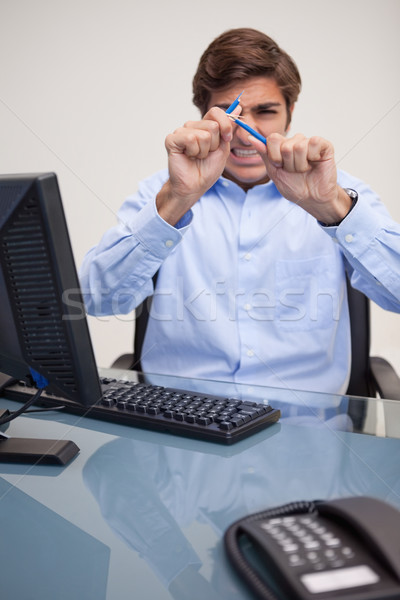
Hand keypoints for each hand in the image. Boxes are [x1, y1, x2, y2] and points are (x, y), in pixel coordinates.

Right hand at [156, 107, 236, 224]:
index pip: (216, 111)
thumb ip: (229, 128)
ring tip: (196, 157)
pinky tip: (188, 157)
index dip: (225, 125)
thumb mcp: (224, 147)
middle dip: (214, 145)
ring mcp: (181, 132)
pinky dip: (193, 151)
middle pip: (212, 125)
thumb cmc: (207, 169)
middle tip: (205, 154)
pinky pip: (190, 139)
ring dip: (204, 151)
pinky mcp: (172, 139)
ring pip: (203, 134)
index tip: (226, 139)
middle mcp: (192, 126)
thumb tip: (238, 106)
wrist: (195, 186)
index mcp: (204, 126)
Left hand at [251, 133, 352, 223]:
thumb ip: (265, 155)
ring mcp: (309, 142)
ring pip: (299, 146)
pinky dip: (313, 157)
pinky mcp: (324, 145)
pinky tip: (315, 162)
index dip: (274, 156)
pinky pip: (314, 142)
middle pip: (285, 145)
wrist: (312, 199)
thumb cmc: (295, 187)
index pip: (272, 138)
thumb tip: (251, 137)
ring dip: (300, 164)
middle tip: (295, 171)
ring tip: (305, 170)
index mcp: (282, 147)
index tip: (279, 166)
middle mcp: (295, 142)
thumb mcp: (275, 173)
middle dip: (288, 164)